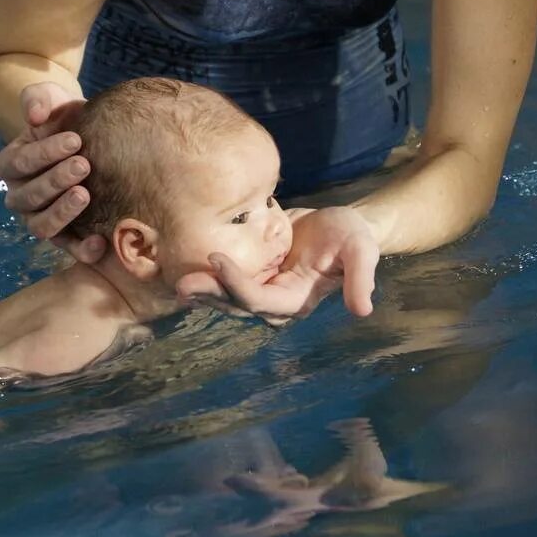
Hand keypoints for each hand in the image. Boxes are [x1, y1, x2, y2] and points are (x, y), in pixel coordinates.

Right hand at [0, 82, 106, 261]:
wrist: (91, 135)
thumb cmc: (65, 117)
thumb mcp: (51, 99)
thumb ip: (38, 99)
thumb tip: (34, 116)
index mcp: (11, 165)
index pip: (19, 163)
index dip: (44, 153)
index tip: (74, 139)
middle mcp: (21, 197)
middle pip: (29, 197)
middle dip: (55, 181)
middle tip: (84, 165)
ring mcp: (41, 218)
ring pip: (42, 226)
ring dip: (62, 213)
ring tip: (85, 195)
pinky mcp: (66, 235)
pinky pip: (68, 248)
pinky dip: (81, 250)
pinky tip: (99, 242)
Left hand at [176, 207, 378, 324]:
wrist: (341, 225)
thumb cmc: (352, 236)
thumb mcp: (361, 251)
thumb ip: (360, 278)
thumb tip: (363, 310)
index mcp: (295, 300)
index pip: (259, 300)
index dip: (237, 284)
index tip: (216, 259)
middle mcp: (273, 301)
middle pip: (234, 303)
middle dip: (208, 293)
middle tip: (180, 282)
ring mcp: (260, 288)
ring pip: (224, 295)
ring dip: (200, 288)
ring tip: (173, 276)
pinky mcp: (251, 272)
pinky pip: (224, 278)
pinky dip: (204, 274)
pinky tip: (180, 265)